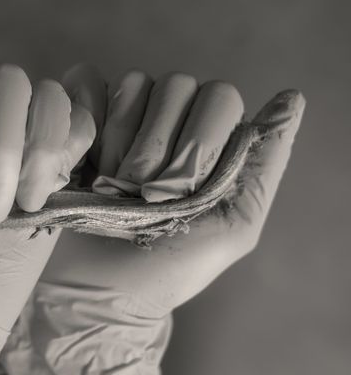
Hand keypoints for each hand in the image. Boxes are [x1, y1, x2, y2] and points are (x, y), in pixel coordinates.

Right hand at [2, 64, 304, 374]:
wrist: (94, 293)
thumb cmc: (164, 270)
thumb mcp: (231, 228)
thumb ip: (262, 167)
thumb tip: (292, 99)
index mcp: (208, 144)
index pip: (219, 97)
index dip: (200, 142)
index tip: (180, 194)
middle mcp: (168, 123)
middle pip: (176, 85)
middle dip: (158, 147)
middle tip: (141, 196)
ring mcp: (123, 119)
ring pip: (135, 83)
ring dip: (122, 140)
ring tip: (109, 187)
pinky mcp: (81, 121)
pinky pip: (87, 81)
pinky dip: (88, 114)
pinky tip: (85, 159)